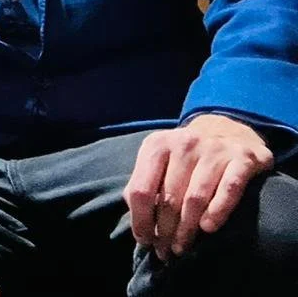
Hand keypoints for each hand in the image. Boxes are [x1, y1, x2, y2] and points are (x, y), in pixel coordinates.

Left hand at [125, 113, 274, 259]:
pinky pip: (229, 189)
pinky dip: (218, 211)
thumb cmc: (187, 155)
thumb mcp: (160, 160)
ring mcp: (214, 150)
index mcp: (157, 145)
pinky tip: (209, 228)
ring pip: (195, 198)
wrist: (230, 129)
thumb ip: (145, 182)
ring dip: (187, 229)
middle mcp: (184, 144)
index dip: (141, 220)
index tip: (144, 241)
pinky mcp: (244, 159)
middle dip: (164, 231)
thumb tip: (137, 216)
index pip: (141, 189)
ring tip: (182, 247)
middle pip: (169, 198)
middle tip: (165, 252)